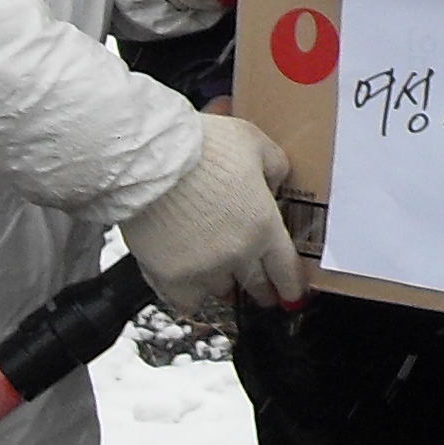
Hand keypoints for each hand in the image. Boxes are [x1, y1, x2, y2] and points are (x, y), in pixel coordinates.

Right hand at [121, 110, 302, 311]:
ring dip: (225, 286)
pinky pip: (186, 301)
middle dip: (263, 290)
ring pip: (222, 292)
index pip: (287, 269)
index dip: (292, 285)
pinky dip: (189, 296)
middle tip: (264, 293)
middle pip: (257, 286)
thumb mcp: (255, 142)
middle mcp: (237, 254)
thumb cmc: (200, 147)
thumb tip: (276, 184)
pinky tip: (189, 288)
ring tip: (222, 280)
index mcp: (263, 226)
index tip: (292, 293)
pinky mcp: (170, 277)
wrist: (151, 159)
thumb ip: (275, 167)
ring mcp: (203, 270)